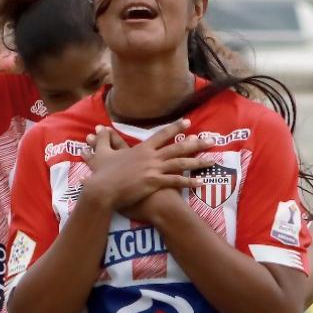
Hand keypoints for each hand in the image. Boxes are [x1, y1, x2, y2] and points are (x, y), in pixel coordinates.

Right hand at [80, 119, 211, 212]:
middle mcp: (151, 157)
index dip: (176, 128)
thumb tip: (98, 130)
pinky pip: (176, 182)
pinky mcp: (154, 183)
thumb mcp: (100, 155)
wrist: (102, 189)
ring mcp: (154, 169)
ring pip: (181, 163)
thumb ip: (102, 141)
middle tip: (212, 140)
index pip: (162, 135)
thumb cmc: (102, 174)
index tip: (188, 123)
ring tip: (213, 161)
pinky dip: (190, 182)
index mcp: (141, 149)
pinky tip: (202, 183)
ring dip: (198, 162)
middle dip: (196, 143)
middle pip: (178, 147)